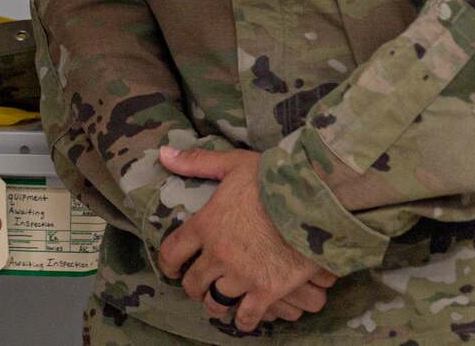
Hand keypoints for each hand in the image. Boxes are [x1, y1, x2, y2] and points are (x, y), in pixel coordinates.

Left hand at [156, 146, 337, 331]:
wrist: (312, 200)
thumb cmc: (271, 179)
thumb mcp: (232, 164)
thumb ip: (196, 163)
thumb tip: (163, 154)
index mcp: (205, 225)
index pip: (172, 251)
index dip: (167, 264)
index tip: (171, 268)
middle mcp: (218, 255)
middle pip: (192, 282)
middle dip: (192, 286)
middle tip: (198, 285)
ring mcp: (241, 276)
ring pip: (216, 301)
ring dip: (214, 302)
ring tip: (219, 300)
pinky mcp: (266, 291)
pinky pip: (246, 317)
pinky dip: (242, 320)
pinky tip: (243, 317)